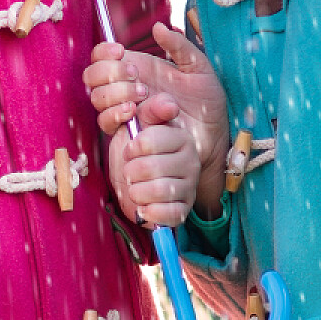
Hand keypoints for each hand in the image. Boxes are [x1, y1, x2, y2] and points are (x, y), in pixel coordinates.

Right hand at [84, 22, 229, 193]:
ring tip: (142, 94)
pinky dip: (114, 113)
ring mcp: (124, 109)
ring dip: (115, 92)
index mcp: (137, 68)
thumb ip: (179, 45)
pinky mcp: (127, 131)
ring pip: (98, 98)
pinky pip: (105, 122)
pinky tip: (133, 111)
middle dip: (110, 72)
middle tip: (136, 75)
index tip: (120, 52)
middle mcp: (125, 88)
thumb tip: (157, 27)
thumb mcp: (198, 67)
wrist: (212, 133)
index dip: (104, 52)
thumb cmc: (206, 100)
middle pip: (92, 75)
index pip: (102, 56)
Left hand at [112, 94, 200, 226]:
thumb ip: (150, 110)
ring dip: (138, 192)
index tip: (129, 151)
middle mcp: (191, 161)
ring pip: (160, 190)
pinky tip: (143, 207)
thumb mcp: (140, 126)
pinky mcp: (184, 210)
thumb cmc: (138, 153)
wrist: (139, 182)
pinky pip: (170, 214)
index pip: (151, 141)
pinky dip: (151, 212)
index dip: (132, 148)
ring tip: (134, 189)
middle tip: (129, 172)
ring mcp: (189, 186)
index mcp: (181, 138)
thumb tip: (171, 105)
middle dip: (131, 171)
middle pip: (152, 167)